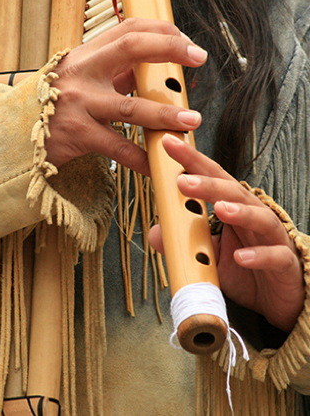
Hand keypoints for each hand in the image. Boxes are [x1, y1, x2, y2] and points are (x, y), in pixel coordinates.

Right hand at [45, 18, 207, 173]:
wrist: (10, 135)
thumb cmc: (50, 106)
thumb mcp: (79, 81)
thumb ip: (113, 72)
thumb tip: (153, 66)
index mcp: (83, 57)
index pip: (128, 29)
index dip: (162, 31)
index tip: (187, 43)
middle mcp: (80, 74)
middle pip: (131, 48)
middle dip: (170, 49)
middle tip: (199, 57)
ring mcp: (78, 104)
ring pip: (131, 106)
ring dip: (165, 113)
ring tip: (191, 119)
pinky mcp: (76, 135)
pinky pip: (117, 148)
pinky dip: (141, 159)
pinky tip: (159, 166)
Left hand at [148, 135, 303, 331]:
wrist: (277, 299)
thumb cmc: (244, 269)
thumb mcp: (207, 255)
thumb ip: (184, 242)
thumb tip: (155, 232)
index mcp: (235, 208)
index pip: (213, 179)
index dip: (192, 160)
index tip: (168, 143)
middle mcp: (255, 217)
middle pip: (234, 193)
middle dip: (209, 184)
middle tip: (182, 180)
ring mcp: (273, 239)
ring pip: (261, 218)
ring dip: (239, 212)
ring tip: (219, 209)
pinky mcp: (286, 265)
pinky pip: (275, 257)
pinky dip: (258, 255)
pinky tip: (240, 256)